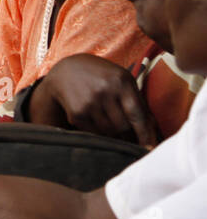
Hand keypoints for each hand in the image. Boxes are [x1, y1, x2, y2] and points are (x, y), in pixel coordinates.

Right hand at [28, 54, 157, 147]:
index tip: (150, 148)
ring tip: (112, 128)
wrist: (67, 70)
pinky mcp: (77, 113)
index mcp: (120, 81)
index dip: (145, 134)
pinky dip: (99, 132)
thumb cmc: (102, 75)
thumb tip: (152, 131)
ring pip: (109, 132)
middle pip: (123, 126)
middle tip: (128, 135)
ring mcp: (89, 103)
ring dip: (113, 134)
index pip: (136, 114)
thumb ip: (138, 101)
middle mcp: (104, 91)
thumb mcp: (122, 79)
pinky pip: (94, 132)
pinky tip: (97, 121)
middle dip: (127, 133)